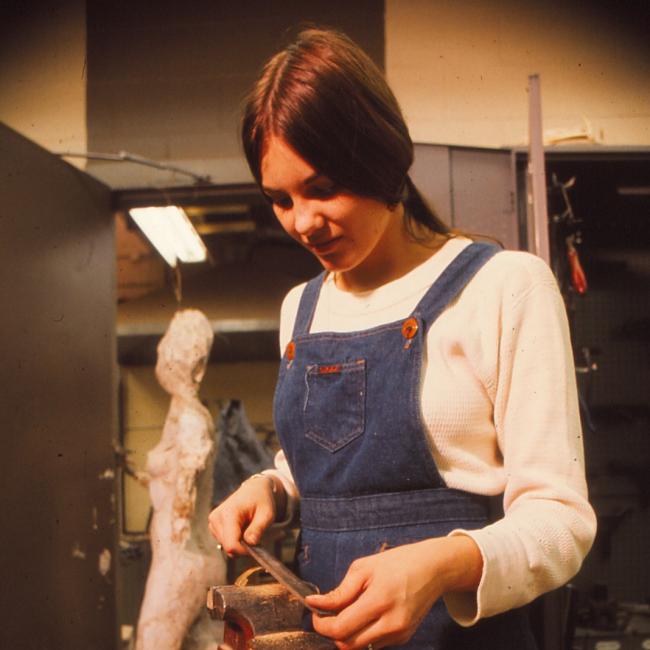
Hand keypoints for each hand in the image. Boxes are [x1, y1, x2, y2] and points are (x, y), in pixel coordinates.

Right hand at [207, 474, 282, 555]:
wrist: (254, 489)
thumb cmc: (262, 501)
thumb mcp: (267, 514)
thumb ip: (258, 529)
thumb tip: (251, 543)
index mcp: (228, 514)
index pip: (231, 545)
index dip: (244, 551)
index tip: (256, 545)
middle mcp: (216, 518)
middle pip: (228, 547)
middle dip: (243, 547)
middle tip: (255, 535)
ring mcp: (213, 522)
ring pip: (226, 546)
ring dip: (240, 543)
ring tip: (249, 528)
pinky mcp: (213, 525)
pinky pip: (225, 542)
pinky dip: (235, 539)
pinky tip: (242, 528)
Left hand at [305, 536, 481, 648]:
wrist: (433, 569)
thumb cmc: (398, 562)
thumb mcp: (364, 568)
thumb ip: (340, 591)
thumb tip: (315, 603)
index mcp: (379, 600)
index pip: (341, 628)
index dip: (321, 625)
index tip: (314, 614)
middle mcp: (391, 623)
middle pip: (348, 644)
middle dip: (332, 632)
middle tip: (327, 615)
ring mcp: (399, 633)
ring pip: (361, 647)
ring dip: (348, 635)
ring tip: (349, 612)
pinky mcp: (404, 637)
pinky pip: (375, 643)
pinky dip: (364, 634)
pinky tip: (367, 615)